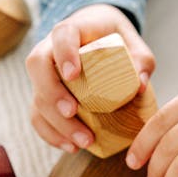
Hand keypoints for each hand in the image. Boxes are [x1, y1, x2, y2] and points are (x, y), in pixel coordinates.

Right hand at [25, 4, 155, 152]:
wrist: (97, 35)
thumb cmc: (115, 39)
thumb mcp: (133, 44)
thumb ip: (141, 60)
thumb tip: (140, 86)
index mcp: (72, 30)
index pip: (62, 34)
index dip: (64, 54)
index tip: (73, 74)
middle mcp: (50, 50)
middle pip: (38, 67)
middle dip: (53, 93)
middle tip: (73, 112)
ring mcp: (44, 74)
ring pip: (37, 96)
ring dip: (55, 123)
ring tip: (83, 141)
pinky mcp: (43, 95)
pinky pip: (38, 115)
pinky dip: (51, 134)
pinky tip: (71, 146)